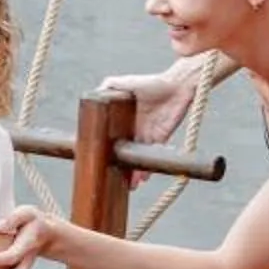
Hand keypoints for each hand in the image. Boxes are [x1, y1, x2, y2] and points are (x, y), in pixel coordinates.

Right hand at [101, 61, 203, 186]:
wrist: (177, 85)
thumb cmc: (150, 83)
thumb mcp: (123, 83)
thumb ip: (107, 87)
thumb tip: (92, 97)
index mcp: (122, 118)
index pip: (112, 138)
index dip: (106, 150)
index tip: (98, 161)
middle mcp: (133, 129)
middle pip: (124, 152)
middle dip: (120, 167)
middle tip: (114, 181)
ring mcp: (147, 135)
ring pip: (137, 157)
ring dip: (134, 172)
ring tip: (130, 185)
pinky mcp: (160, 138)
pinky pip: (152, 156)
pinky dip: (147, 167)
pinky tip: (143, 177)